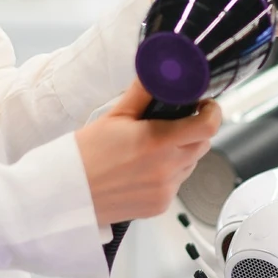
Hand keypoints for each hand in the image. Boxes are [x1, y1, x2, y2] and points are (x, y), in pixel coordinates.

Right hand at [76, 83, 221, 226]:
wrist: (66, 192)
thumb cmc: (84, 155)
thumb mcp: (114, 116)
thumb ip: (143, 92)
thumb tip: (158, 71)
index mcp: (158, 141)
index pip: (208, 126)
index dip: (211, 112)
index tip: (204, 105)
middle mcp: (166, 168)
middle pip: (202, 145)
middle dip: (195, 131)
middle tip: (175, 123)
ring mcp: (165, 190)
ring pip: (190, 165)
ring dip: (181, 153)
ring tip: (152, 148)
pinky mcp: (159, 206)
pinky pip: (176, 185)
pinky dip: (168, 174)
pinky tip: (144, 169)